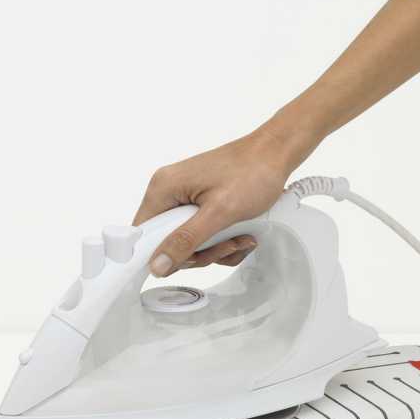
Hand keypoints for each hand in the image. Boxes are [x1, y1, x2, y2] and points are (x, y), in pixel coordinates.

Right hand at [133, 126, 301, 276]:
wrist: (277, 153)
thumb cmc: (252, 171)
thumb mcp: (219, 212)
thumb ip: (186, 241)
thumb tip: (158, 265)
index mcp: (163, 189)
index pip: (142, 235)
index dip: (160, 255)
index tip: (187, 259)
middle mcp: (169, 193)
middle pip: (167, 243)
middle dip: (200, 252)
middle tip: (225, 243)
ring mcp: (185, 199)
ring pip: (188, 244)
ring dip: (216, 248)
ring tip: (239, 236)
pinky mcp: (200, 205)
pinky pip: (202, 236)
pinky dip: (222, 241)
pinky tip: (240, 233)